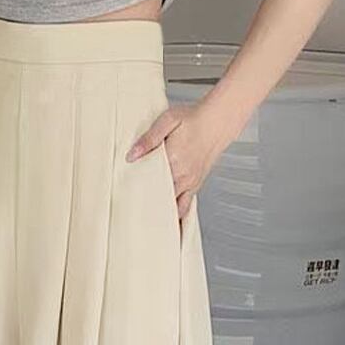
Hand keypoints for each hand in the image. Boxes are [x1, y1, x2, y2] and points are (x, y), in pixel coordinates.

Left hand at [127, 101, 233, 220]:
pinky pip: (185, 206)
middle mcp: (182, 175)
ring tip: (149, 226)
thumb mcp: (168, 120)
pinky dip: (177, 216)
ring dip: (162, 215)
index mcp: (173, 160)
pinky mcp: (196, 184)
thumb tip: (132, 155)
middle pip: (160, 199)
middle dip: (147, 208)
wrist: (219, 120)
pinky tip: (169, 223)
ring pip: (174, 207)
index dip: (136, 192)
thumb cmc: (194, 119)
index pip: (150, 183)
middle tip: (133, 216)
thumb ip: (149, 138)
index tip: (125, 200)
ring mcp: (190, 182)